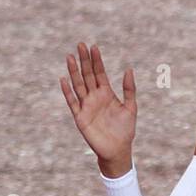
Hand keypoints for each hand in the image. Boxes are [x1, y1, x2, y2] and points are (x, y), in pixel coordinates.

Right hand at [60, 42, 135, 169]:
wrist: (118, 150)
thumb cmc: (125, 130)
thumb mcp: (131, 108)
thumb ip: (129, 89)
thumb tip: (129, 69)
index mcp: (106, 94)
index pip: (99, 73)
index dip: (96, 61)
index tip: (94, 47)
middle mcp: (94, 97)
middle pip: (87, 75)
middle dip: (84, 61)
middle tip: (80, 45)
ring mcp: (86, 106)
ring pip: (78, 85)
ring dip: (74, 72)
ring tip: (70, 57)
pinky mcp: (80, 117)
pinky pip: (72, 103)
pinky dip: (68, 92)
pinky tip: (64, 80)